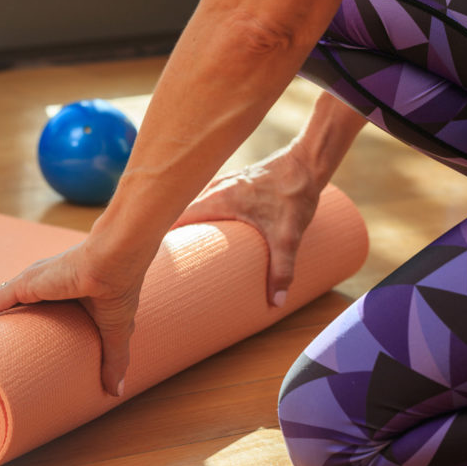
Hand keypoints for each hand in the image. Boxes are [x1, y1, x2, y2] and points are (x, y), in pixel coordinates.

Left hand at [0, 239, 151, 396]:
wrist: (117, 261)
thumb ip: (112, 360)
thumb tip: (115, 392)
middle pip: (5, 311)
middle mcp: (38, 287)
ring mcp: (29, 284)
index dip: (16, 333)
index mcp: (59, 294)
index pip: (29, 315)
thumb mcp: (113, 331)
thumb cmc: (118, 288)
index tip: (7, 353)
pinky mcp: (24, 284)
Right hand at [172, 147, 321, 307]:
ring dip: (192, 225)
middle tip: (174, 261)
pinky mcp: (235, 182)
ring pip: (197, 205)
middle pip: (183, 213)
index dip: (164, 236)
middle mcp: (215, 188)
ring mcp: (224, 183)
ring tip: (190, 250)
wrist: (308, 163)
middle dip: (177, 236)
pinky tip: (214, 230)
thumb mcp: (288, 236)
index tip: (159, 256)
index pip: (177, 217)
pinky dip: (205, 215)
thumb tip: (277, 302)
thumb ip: (282, 269)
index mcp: (218, 200)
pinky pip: (210, 200)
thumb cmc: (295, 194)